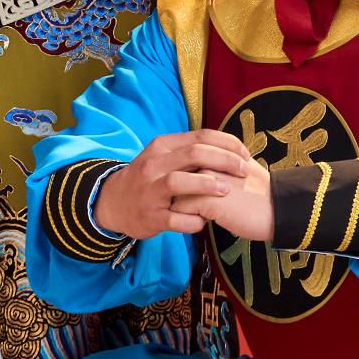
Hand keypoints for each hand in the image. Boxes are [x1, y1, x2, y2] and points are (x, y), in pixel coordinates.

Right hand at [92, 129, 273, 244]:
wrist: (113, 202)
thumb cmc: (149, 178)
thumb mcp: (163, 157)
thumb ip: (189, 151)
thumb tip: (228, 148)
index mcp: (162, 146)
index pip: (200, 136)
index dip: (227, 144)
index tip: (245, 155)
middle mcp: (154, 165)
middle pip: (193, 154)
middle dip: (224, 160)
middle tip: (244, 171)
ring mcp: (150, 191)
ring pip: (178, 181)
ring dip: (206, 184)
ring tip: (226, 190)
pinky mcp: (150, 216)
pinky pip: (173, 218)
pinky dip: (192, 220)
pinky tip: (204, 221)